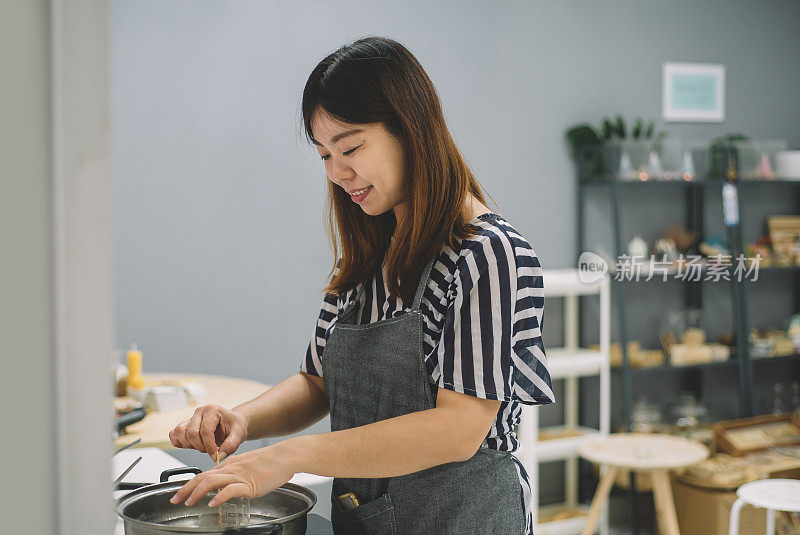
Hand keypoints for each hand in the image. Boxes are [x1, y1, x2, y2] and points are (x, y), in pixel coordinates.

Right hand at [168, 404, 247, 460]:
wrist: (233, 423)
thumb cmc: (235, 426)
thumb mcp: (239, 435)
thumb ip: (231, 445)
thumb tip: (218, 457)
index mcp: (213, 410)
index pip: (205, 431)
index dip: (209, 446)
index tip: (215, 455)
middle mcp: (200, 412)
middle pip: (191, 433)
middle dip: (200, 447)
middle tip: (210, 450)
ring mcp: (191, 418)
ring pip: (180, 433)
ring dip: (189, 445)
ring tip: (202, 446)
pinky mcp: (185, 425)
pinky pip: (174, 434)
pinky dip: (180, 443)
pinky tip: (192, 446)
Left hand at [168, 441, 297, 506]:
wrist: (285, 456)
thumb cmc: (270, 462)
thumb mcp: (247, 466)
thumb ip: (234, 474)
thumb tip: (224, 486)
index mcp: (229, 464)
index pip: (204, 474)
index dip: (190, 484)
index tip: (181, 493)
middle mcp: (231, 468)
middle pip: (203, 477)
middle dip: (187, 489)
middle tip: (175, 499)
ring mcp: (240, 475)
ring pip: (213, 481)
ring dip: (198, 492)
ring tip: (189, 502)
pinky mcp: (250, 483)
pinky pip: (231, 490)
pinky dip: (220, 497)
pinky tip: (213, 503)